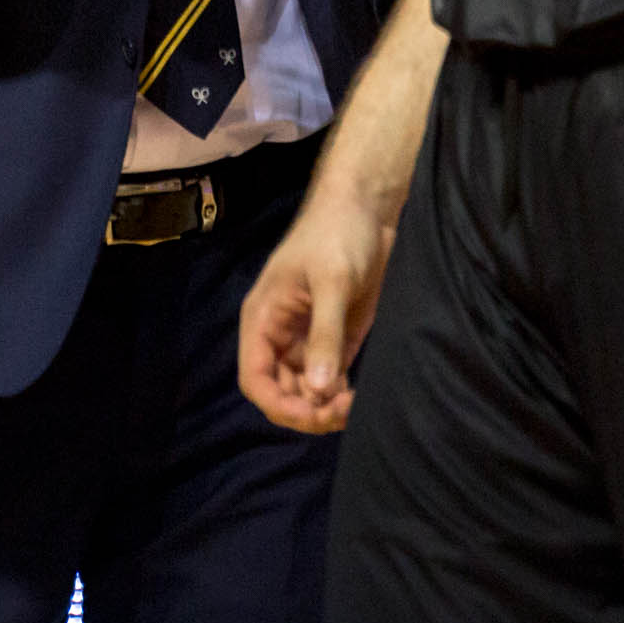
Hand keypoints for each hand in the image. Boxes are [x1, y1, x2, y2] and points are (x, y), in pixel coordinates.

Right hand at [239, 184, 391, 433]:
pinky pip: (330, 380)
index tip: (311, 413)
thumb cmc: (337, 235)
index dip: (277, 403)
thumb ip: (324, 335)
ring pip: (306, 392)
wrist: (368, 209)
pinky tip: (359, 396)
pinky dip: (340, 396)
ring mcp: (309, 340)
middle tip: (342, 410)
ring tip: (353, 405)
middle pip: (281, 392)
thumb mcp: (331, 282)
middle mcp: (281, 336)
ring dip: (324, 407)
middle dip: (306, 410)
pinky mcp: (337, 340)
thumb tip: (318, 391)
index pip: (255, 378)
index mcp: (264, 320)